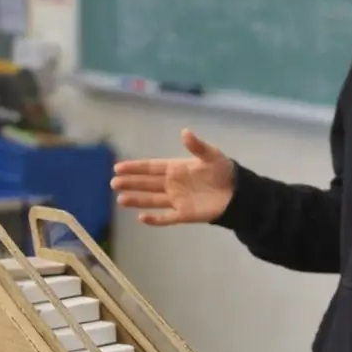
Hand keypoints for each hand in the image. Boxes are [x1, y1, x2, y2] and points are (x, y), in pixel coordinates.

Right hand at [111, 129, 234, 226]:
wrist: (237, 192)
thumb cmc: (223, 171)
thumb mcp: (211, 155)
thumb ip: (196, 146)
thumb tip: (184, 132)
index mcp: (175, 168)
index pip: (151, 168)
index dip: (135, 167)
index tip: (118, 167)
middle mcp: (172, 184)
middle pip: (147, 184)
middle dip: (131, 183)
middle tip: (113, 183)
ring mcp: (176, 200)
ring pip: (152, 200)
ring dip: (137, 200)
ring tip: (120, 199)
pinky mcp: (184, 215)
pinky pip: (166, 218)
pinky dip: (155, 219)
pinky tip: (141, 218)